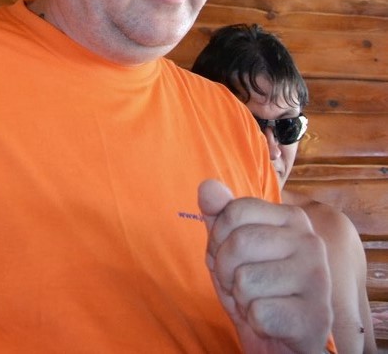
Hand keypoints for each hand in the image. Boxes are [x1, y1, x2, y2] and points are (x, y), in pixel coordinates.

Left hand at [199, 179, 331, 353]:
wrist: (285, 340)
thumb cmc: (258, 287)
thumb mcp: (232, 248)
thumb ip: (220, 215)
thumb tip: (207, 186)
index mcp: (293, 217)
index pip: (235, 210)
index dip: (219, 238)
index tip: (229, 256)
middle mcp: (311, 241)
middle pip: (239, 243)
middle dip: (226, 271)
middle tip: (241, 285)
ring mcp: (318, 278)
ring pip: (245, 280)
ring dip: (241, 299)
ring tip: (259, 301)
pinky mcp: (315, 315)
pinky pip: (259, 312)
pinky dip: (256, 322)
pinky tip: (272, 321)